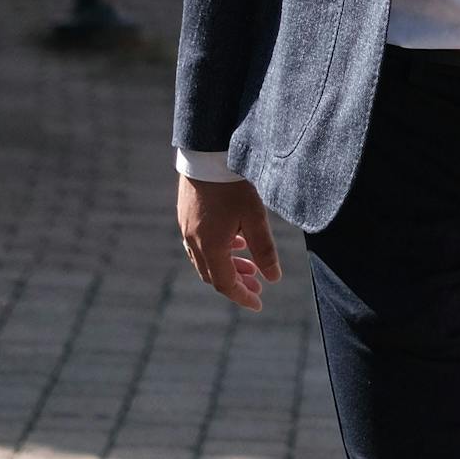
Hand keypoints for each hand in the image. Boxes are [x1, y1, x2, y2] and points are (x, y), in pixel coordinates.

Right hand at [178, 175, 280, 312]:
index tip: (258, 304)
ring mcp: (187, 229)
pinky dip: (217, 251)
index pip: (226, 284)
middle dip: (237, 282)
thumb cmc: (232, 185)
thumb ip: (264, 249)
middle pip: (214, 275)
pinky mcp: (186, 215)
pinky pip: (200, 244)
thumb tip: (273, 278)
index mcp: (210, 247)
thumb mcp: (254, 216)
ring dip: (228, 266)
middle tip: (257, 285)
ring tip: (249, 265)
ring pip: (206, 260)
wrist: (207, 154)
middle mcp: (194, 242)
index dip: (243, 296)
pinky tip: (233, 242)